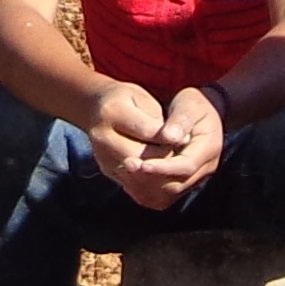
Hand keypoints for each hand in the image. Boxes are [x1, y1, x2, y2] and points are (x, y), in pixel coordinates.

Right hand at [85, 81, 173, 203]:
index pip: (149, 132)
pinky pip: (134, 186)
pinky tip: (167, 179)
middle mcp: (103, 138)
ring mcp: (103, 157)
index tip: (188, 138)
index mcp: (112, 112)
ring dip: (161, 176)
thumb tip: (181, 141)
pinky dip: (153, 186)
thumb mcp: (143, 100)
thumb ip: (159, 121)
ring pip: (138, 176)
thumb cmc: (128, 100)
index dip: (171, 138)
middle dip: (167, 159)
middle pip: (142, 158)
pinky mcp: (108, 171)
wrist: (96, 109)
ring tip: (178, 168)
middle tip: (185, 157)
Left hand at [127, 85, 227, 201]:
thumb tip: (168, 137)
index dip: (162, 167)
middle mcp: (206, 168)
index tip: (139, 163)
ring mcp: (196, 177)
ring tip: (125, 170)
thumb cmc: (193, 104)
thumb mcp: (189, 104)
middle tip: (125, 165)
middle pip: (175, 185)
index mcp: (210, 148)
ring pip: (168, 194)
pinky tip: (130, 177)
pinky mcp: (184, 182)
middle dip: (149, 178)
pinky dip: (145, 190)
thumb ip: (179, 121)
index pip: (185, 166)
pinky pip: (163, 196)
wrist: (202, 112)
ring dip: (145, 186)